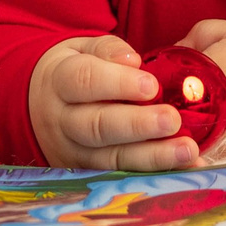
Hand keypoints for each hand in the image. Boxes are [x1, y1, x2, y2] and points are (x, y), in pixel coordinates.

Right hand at [29, 36, 199, 170]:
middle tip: (172, 120)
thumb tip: (133, 60)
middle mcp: (62, 121)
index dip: (118, 83)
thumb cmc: (73, 70)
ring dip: (152, 157)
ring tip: (187, 151)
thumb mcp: (83, 49)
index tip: (152, 85)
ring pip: (111, 158)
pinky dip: (155, 175)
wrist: (39, 104)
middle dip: (137, 126)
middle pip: (97, 126)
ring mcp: (72, 152)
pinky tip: (184, 171)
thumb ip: (108, 49)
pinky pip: (121, 176)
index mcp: (59, 81)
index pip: (84, 81)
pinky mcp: (87, 173)